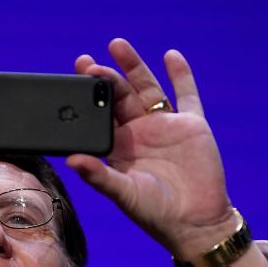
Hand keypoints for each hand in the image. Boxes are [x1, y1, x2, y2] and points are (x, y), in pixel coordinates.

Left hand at [66, 39, 237, 260]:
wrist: (195, 221)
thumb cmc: (155, 213)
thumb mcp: (123, 194)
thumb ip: (99, 176)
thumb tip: (72, 160)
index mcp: (118, 147)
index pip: (98, 115)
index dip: (87, 96)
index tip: (75, 78)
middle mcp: (139, 132)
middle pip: (119, 96)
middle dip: (105, 78)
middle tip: (88, 62)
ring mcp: (165, 126)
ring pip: (147, 89)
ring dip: (134, 67)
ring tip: (117, 45)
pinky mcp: (192, 125)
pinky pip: (186, 95)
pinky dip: (181, 75)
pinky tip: (171, 56)